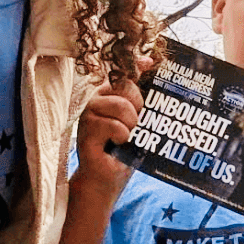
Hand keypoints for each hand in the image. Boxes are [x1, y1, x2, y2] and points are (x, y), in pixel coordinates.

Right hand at [71, 61, 151, 193]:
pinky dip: (121, 135)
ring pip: (119, 105)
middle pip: (125, 86)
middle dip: (138, 106)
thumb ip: (145, 106)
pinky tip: (117, 143)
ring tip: (127, 137)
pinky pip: (111, 125)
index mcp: (110, 95)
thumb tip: (159, 84)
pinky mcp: (84, 131)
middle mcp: (97, 100)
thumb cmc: (125, 152)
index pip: (123, 72)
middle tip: (136, 125)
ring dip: (130, 124)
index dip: (136, 65)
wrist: (108, 180)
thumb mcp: (140, 125)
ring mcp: (88, 115)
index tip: (150, 63)